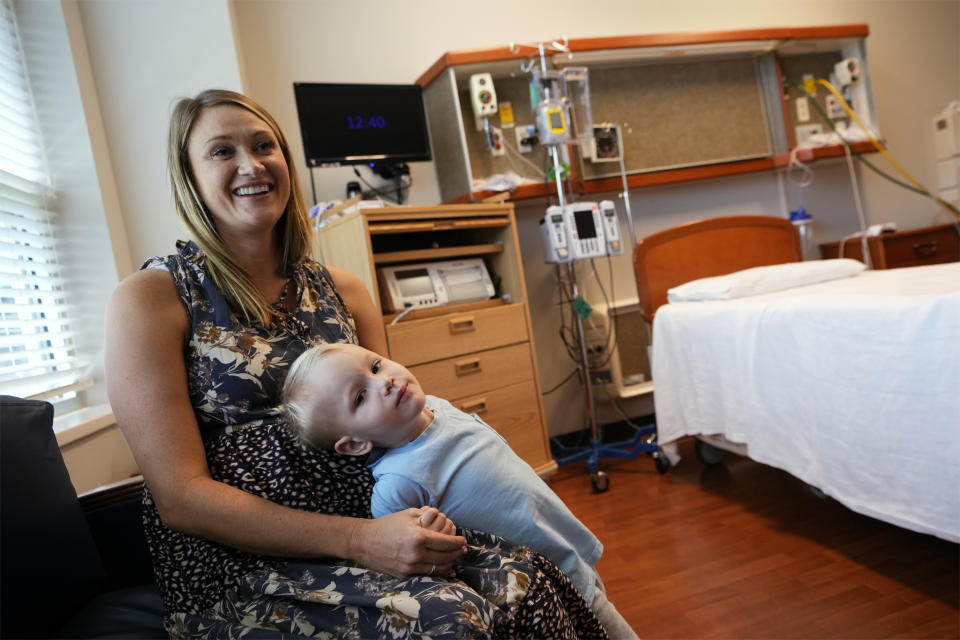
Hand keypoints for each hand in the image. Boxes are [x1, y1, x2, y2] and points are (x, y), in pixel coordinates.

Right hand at [350, 509, 465, 577]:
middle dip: (457, 553)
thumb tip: (442, 517)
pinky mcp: (404, 574)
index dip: (458, 542)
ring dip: (450, 564)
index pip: (446, 542)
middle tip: (463, 550)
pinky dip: (439, 572)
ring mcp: (410, 566)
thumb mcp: (408, 515)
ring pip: (438, 568)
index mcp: (418, 537)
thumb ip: (426, 516)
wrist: (364, 542)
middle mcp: (416, 554)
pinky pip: (427, 574)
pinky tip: (446, 570)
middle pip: (445, 557)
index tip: (464, 541)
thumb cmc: (387, 525)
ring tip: (456, 559)